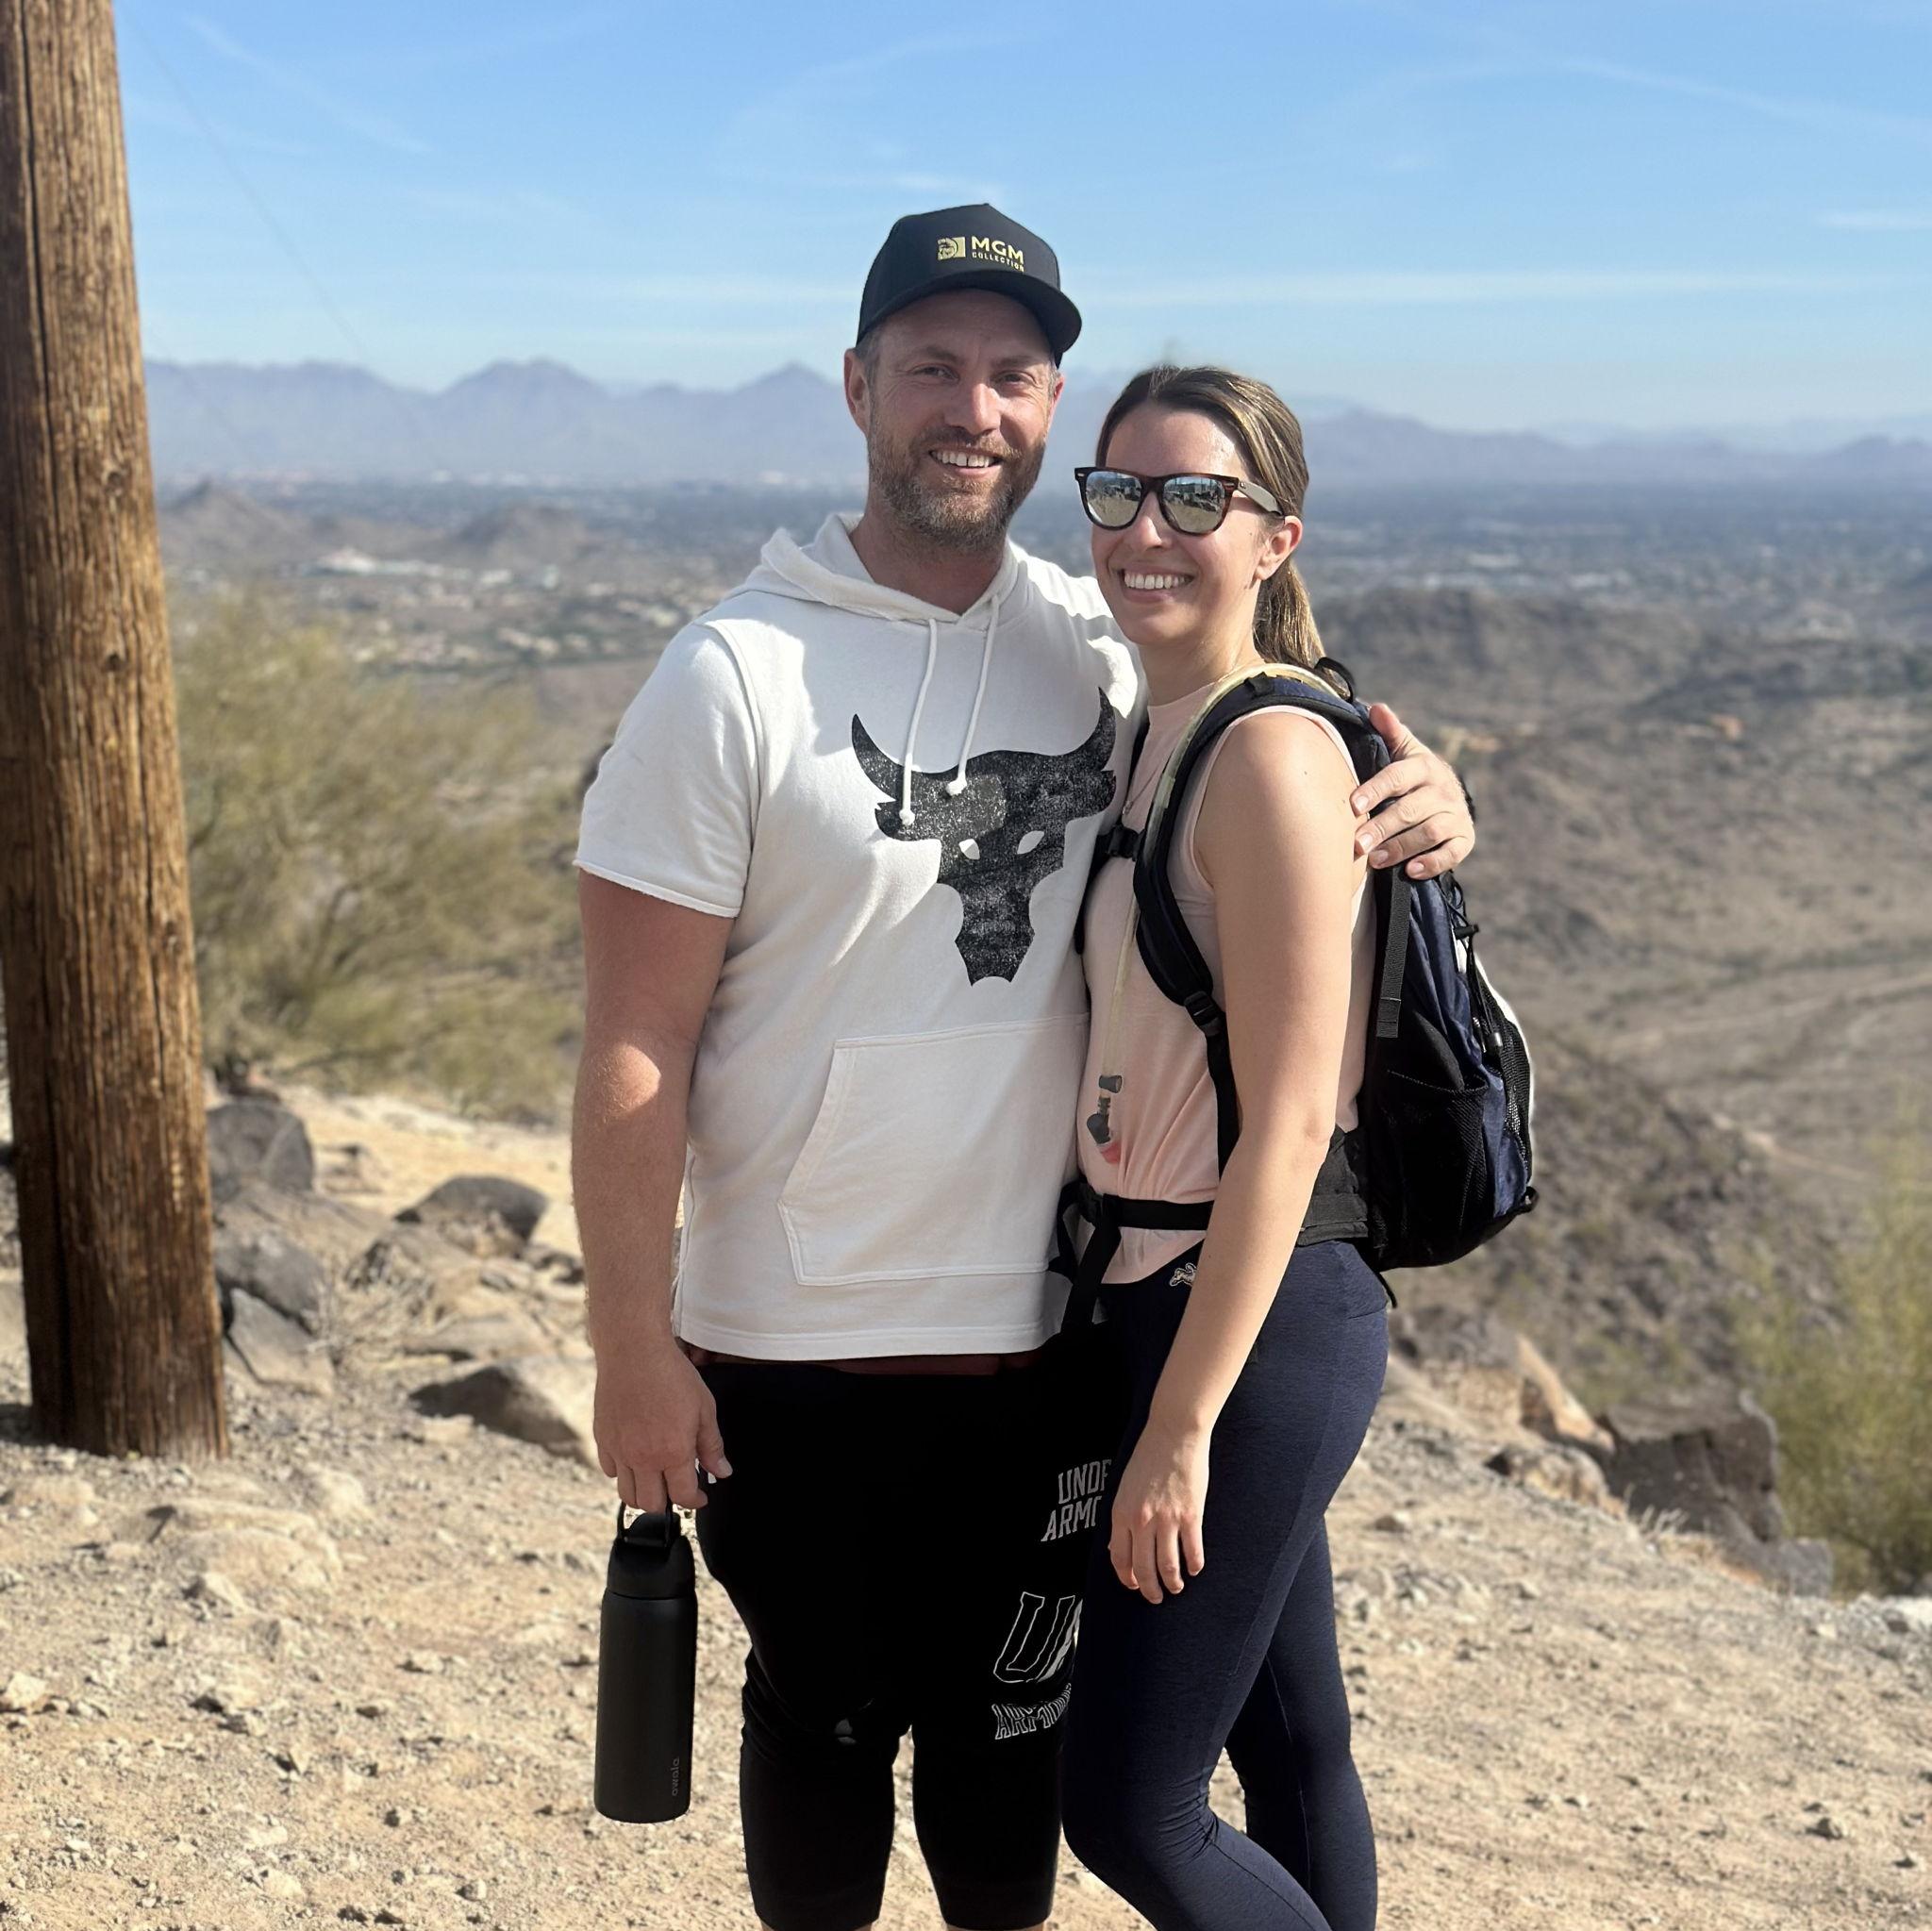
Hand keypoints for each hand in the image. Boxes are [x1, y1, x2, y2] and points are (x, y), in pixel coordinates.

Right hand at [593, 1337, 730, 1512]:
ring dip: (644, 1492)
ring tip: (656, 1477)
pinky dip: (622, 1472)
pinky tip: (635, 1458)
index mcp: (672, 1452)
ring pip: (627, 1494)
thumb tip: (722, 1471)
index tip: (700, 1496)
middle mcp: (642, 1457)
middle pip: (652, 1505)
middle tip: (677, 1485)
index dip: (696, 1501)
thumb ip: (712, 1446)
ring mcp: (619, 1451)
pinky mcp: (603, 1439)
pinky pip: (610, 1471)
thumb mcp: (704, 1408)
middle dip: (668, 1501)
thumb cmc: (671, 1374)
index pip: (683, 1497)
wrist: (634, 1350)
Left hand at [1107, 1422, 1208, 1604]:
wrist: (1173, 1434)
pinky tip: (1195, 1569)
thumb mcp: (1124, 1486)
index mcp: (1121, 1512)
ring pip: (1168, 1567)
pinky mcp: (1191, 1515)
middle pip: (1143, 1569)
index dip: (1126, 1577)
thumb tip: (1119, 1546)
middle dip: (1149, 1590)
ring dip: (1173, 1583)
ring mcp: (1167, 1519)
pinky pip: (1192, 1551)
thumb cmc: (1147, 1457)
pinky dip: (1194, 1565)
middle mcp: (1142, 1520)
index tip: (1133, 1585)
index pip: (1119, 1558)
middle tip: (1156, 1597)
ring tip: (1176, 1587)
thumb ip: (1123, 1516)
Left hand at [1351, 703, 1475, 879]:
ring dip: (1401, 847)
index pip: (1398, 776)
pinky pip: (1452, 853)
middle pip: (1411, 809)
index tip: (1353, 805)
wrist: (1450, 798)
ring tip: (1375, 860)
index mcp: (1424, 767)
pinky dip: (1433, 862)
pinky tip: (1411, 871)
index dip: (1376, 789)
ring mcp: (1456, 815)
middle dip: (1383, 827)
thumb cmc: (1414, 777)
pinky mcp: (1465, 838)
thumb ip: (1390, 733)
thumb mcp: (1405, 753)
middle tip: (1356, 844)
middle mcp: (1443, 790)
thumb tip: (1375, 707)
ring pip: (1430, 832)